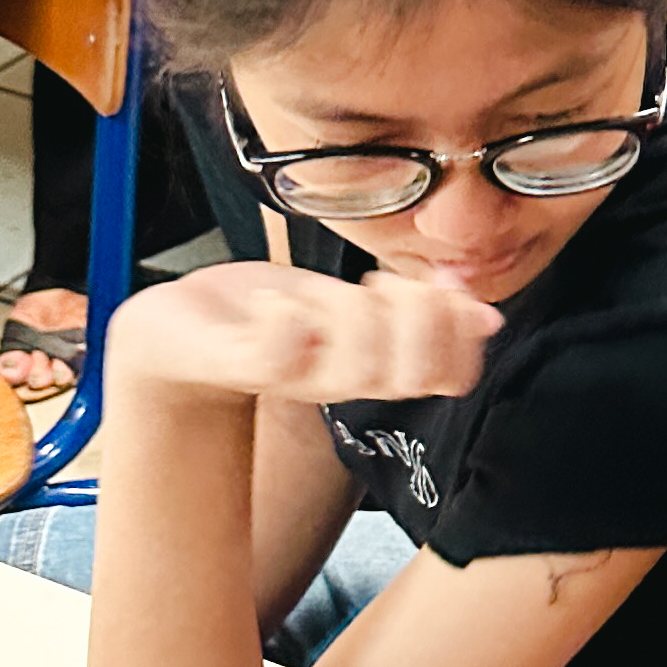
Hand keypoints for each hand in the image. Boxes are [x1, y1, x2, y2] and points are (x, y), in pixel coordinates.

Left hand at [106, 259, 498, 410]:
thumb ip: (418, 312)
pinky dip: (283, 316)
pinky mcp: (236, 365)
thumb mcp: (354, 310)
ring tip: (319, 295)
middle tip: (379, 285)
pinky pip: (276, 353)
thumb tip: (487, 317)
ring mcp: (290, 378)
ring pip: (350, 367)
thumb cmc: (270, 319)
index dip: (458, 332)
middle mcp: (339, 381)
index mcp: (375, 366)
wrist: (178, 334)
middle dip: (410, 317)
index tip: (438, 285)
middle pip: (407, 378)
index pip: (449, 375)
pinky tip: (272, 303)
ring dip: (346, 313)